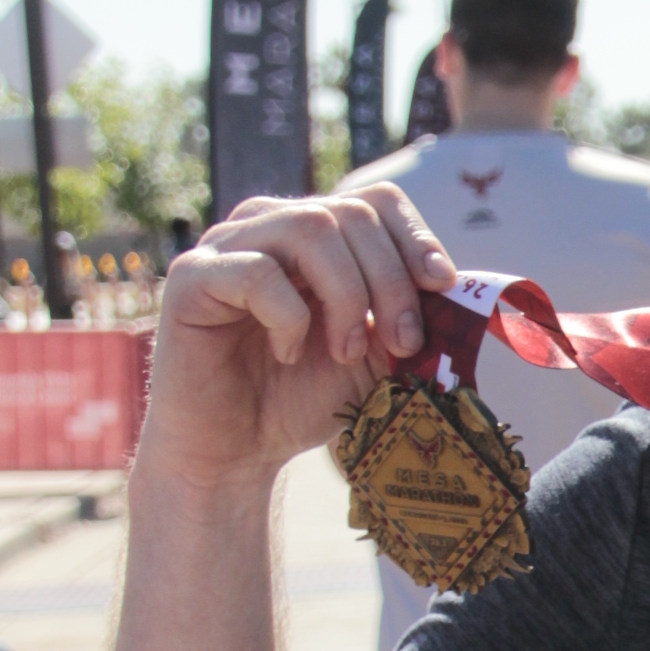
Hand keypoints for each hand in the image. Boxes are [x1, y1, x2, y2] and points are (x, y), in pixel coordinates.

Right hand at [140, 186, 458, 487]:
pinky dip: (289, 317)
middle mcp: (268, 224)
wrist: (236, 450)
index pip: (374, 200)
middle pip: (350, 213)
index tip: (442, 286)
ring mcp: (226, 244)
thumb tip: (457, 289)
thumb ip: (404, 315)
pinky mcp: (192, 277)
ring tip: (346, 351)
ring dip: (346, 295)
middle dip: (390, 281)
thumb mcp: (372, 353)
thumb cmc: (299, 398)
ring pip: (310, 229)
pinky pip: (257, 272)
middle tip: (402, 344)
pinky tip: (286, 353)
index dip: (415, 237)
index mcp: (312, 233)